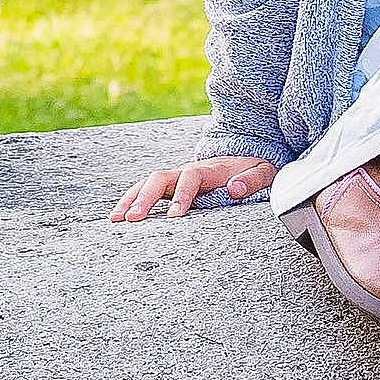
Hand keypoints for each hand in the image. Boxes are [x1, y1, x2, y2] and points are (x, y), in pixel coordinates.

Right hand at [109, 154, 276, 221]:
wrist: (247, 159)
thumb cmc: (255, 170)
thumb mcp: (263, 172)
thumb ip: (252, 179)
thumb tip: (234, 189)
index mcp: (209, 169)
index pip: (190, 179)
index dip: (182, 196)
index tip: (174, 216)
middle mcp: (187, 171)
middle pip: (160, 178)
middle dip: (145, 198)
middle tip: (133, 219)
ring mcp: (177, 179)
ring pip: (147, 184)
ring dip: (131, 200)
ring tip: (116, 220)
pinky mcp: (171, 188)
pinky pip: (147, 191)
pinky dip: (131, 202)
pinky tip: (118, 219)